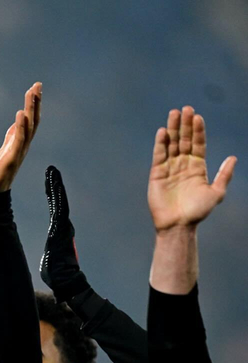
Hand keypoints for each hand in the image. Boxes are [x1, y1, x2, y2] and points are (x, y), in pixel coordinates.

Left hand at [0, 83, 41, 195]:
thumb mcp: (3, 150)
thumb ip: (10, 138)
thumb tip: (16, 124)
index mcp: (19, 143)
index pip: (30, 121)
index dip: (33, 105)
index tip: (34, 88)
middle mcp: (22, 146)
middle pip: (33, 120)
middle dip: (35, 102)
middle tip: (37, 85)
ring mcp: (18, 152)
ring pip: (28, 127)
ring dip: (30, 109)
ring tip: (32, 92)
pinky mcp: (11, 158)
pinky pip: (18, 139)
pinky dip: (20, 126)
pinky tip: (20, 113)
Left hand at [40, 166, 88, 301]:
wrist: (66, 282)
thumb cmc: (58, 275)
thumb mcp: (51, 259)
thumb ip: (53, 252)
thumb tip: (52, 254)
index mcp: (59, 232)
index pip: (55, 209)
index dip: (52, 195)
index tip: (49, 182)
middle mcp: (63, 227)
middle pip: (58, 201)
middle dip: (54, 185)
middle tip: (51, 169)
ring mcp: (63, 227)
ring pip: (59, 202)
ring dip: (55, 185)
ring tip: (52, 170)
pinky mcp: (61, 229)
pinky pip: (59, 208)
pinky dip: (57, 195)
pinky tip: (54, 183)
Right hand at [148, 106, 236, 230]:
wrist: (178, 225)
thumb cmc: (198, 212)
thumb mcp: (216, 193)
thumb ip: (224, 175)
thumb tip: (233, 158)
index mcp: (198, 167)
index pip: (198, 144)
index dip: (198, 130)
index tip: (198, 117)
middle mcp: (183, 165)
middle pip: (184, 140)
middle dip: (185, 124)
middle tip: (186, 108)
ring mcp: (170, 168)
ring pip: (171, 144)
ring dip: (173, 129)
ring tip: (174, 113)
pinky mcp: (157, 174)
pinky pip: (159, 155)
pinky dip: (160, 144)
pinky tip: (163, 132)